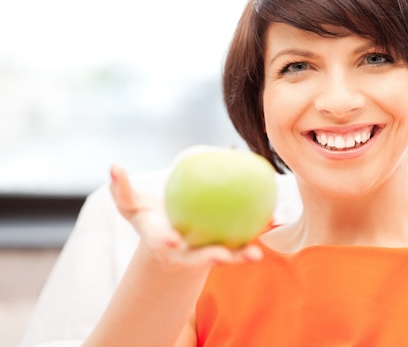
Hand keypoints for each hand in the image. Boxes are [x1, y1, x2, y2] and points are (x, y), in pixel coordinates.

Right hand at [109, 164, 262, 268]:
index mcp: (163, 243)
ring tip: (257, 253)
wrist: (172, 239)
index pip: (164, 244)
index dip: (167, 243)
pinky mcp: (225, 248)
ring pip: (226, 256)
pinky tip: (276, 220)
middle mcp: (186, 254)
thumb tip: (113, 166)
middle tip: (224, 256)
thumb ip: (122, 189)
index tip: (173, 242)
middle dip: (211, 259)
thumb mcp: (132, 206)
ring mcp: (207, 254)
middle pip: (199, 259)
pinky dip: (258, 232)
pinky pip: (244, 240)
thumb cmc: (151, 219)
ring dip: (241, 256)